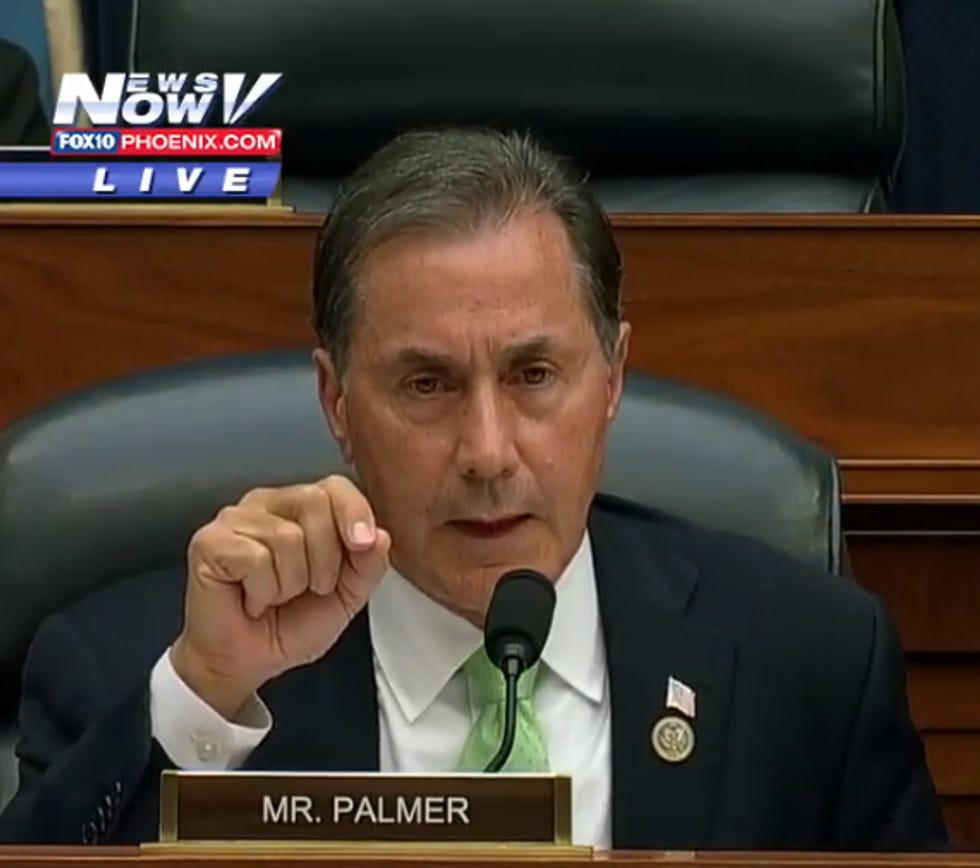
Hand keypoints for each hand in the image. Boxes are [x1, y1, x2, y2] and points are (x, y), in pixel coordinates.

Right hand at [171, 475, 390, 717]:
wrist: (245, 662)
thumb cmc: (289, 624)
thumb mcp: (346, 597)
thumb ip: (367, 566)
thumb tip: (379, 536)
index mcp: (301, 509)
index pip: (334, 486)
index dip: (354, 512)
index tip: (362, 543)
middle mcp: (267, 504)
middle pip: (314, 502)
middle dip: (324, 559)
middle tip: (308, 588)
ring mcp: (234, 519)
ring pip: (287, 536)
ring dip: (290, 583)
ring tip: (275, 596)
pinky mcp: (209, 542)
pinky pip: (255, 558)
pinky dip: (262, 591)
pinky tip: (252, 600)